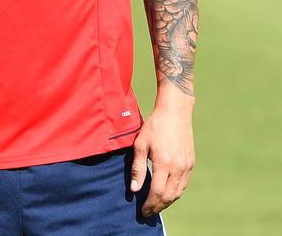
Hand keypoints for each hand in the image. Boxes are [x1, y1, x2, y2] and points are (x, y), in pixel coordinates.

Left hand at [130, 90, 194, 217]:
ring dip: (167, 202)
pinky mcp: (191, 163)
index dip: (149, 204)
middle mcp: (178, 168)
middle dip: (158, 206)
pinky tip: (166, 193)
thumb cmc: (154, 127)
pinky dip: (174, 192)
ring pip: (178, 192)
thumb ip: (138, 168)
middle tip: (148, 212)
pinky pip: (183, 184)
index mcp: (164, 164)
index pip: (157, 192)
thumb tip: (134, 189)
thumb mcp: (140, 145)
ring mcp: (187, 166)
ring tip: (156, 205)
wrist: (175, 113)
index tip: (142, 211)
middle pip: (169, 196)